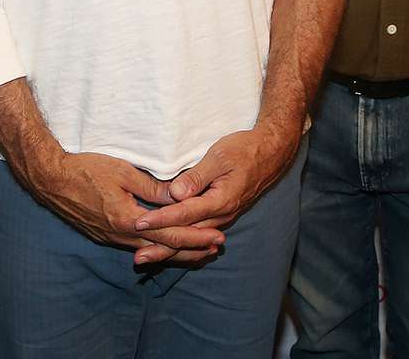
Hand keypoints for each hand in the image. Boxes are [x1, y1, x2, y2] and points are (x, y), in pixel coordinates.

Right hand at [28, 150, 224, 267]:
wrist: (51, 179)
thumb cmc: (87, 169)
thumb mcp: (124, 172)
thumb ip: (153, 188)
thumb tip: (179, 197)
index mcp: (128, 219)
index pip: (170, 234)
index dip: (195, 237)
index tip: (216, 238)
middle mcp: (121, 235)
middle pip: (163, 248)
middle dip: (192, 249)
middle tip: (216, 249)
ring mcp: (111, 238)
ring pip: (150, 249)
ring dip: (175, 251)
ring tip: (198, 251)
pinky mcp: (104, 236)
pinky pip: (136, 246)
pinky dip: (155, 247)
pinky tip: (164, 245)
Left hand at [132, 124, 298, 253]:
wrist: (271, 153)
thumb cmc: (244, 150)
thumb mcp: (219, 156)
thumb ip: (197, 176)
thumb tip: (175, 193)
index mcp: (221, 200)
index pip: (184, 214)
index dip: (160, 219)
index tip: (139, 223)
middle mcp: (222, 214)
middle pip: (187, 235)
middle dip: (161, 246)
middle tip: (138, 258)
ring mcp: (222, 217)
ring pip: (192, 238)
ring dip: (169, 248)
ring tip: (147, 257)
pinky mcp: (221, 214)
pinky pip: (198, 233)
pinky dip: (182, 242)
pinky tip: (169, 248)